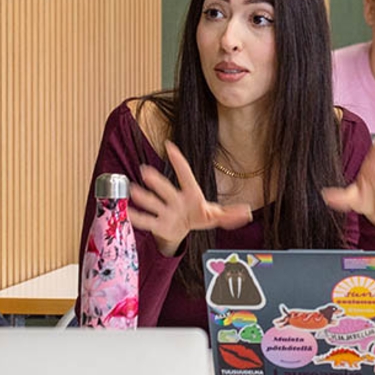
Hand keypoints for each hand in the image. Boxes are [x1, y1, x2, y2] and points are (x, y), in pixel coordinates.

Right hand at [127, 141, 253, 255]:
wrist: (182, 228)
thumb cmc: (198, 215)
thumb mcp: (215, 215)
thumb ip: (230, 214)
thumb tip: (248, 212)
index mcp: (191, 193)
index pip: (185, 174)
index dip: (178, 161)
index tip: (169, 146)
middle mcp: (175, 199)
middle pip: (166, 189)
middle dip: (157, 181)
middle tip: (145, 171)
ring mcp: (165, 211)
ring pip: (153, 203)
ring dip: (143, 197)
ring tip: (133, 190)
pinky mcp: (158, 225)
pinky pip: (146, 221)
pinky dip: (137, 217)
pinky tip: (126, 211)